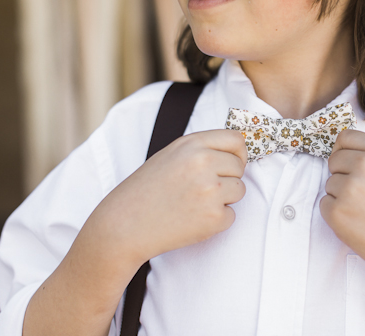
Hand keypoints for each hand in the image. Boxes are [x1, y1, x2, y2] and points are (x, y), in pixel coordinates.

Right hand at [90, 129, 247, 267]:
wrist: (125, 224)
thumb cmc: (146, 190)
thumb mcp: (172, 155)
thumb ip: (202, 149)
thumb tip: (236, 149)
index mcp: (193, 144)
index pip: (236, 139)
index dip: (238, 153)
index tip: (232, 162)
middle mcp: (204, 163)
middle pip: (239, 167)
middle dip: (228, 178)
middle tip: (201, 189)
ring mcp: (211, 191)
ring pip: (240, 191)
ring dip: (224, 199)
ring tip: (194, 203)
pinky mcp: (215, 217)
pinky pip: (231, 216)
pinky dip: (217, 221)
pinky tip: (192, 219)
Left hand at [321, 129, 364, 334]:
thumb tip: (340, 150)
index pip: (344, 137)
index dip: (344, 151)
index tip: (349, 163)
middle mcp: (362, 166)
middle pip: (333, 160)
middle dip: (342, 175)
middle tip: (364, 195)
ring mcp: (348, 189)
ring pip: (329, 184)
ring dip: (341, 197)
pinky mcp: (336, 213)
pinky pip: (324, 205)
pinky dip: (336, 215)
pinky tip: (359, 223)